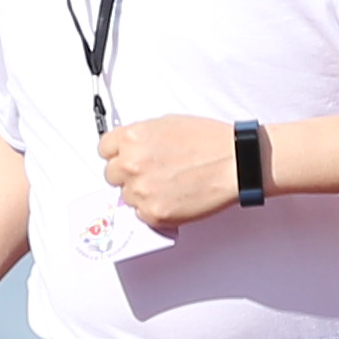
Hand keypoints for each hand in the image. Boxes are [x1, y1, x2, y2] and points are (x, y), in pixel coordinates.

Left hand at [103, 116, 240, 230]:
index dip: (117, 154)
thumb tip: (130, 150)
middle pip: (112, 175)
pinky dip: (155, 209)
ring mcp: (141, 190)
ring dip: (142, 193)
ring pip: (127, 197)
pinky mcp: (154, 212)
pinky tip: (173, 197)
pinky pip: (142, 215)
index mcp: (131, 138)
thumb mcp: (168, 124)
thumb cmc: (209, 142)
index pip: (104, 149)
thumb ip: (141, 138)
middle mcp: (131, 164)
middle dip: (128, 174)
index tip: (125, 158)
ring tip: (168, 185)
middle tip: (151, 173)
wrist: (234, 162)